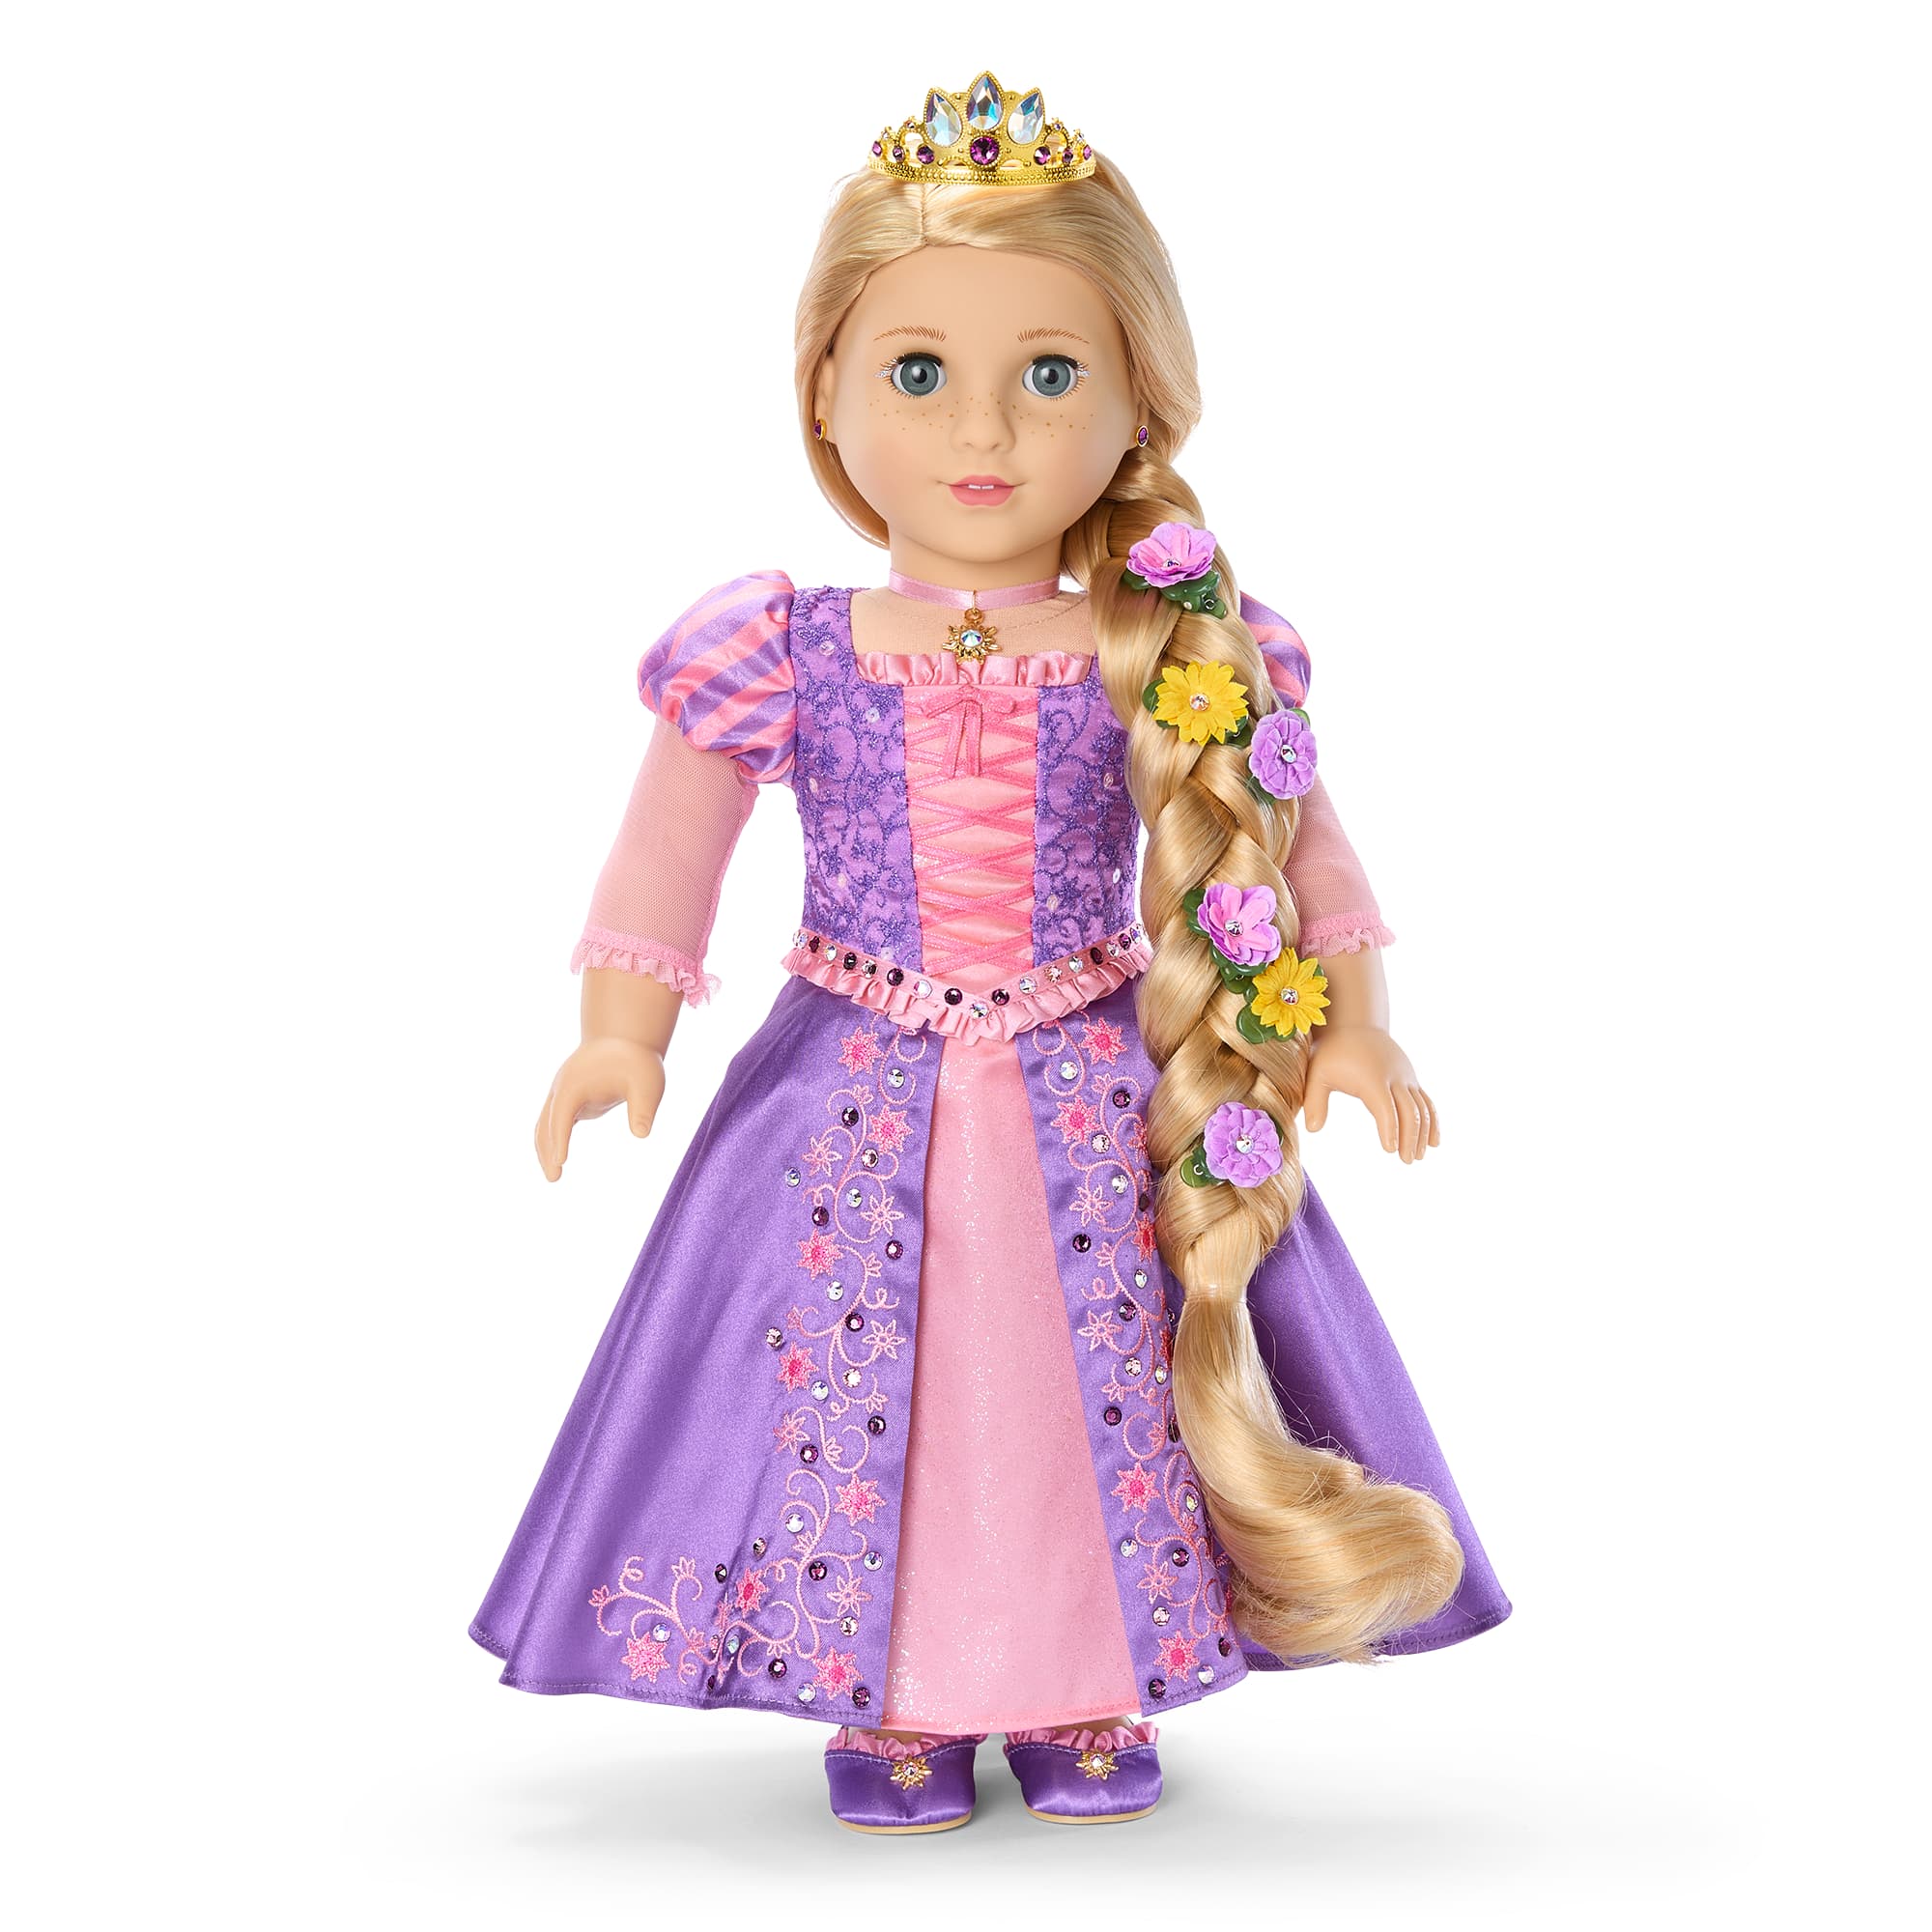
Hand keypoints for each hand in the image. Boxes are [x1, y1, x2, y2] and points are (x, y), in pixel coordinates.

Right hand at [533, 1036, 666, 1180]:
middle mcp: (562, 1089)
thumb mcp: (648, 1082)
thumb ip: (644, 1108)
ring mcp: (562, 1095)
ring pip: (544, 1125)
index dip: (560, 1137)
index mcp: (575, 1083)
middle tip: (554, 1178)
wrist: (624, 1040)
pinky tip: (556, 1161)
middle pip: (546, 1123)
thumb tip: (641, 1134)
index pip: (563, 1114)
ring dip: (545, 1149)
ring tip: (553, 1177)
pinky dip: (552, 1142)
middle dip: (548, 1151)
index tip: (560, 1161)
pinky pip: (553, 1124)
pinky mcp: (569, 1101)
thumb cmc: (637, 1062)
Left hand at [1302, 1025, 1438, 1163]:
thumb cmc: (1333, 1053)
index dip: (1389, 1128)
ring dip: (1424, 1132)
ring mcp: (1406, 1078)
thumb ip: (1315, 1100)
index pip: (1385, 1108)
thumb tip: (1311, 1129)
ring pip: (1422, 1107)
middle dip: (1410, 1137)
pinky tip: (1433, 1141)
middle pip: (1409, 1110)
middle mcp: (1394, 1078)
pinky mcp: (1411, 1080)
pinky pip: (1426, 1102)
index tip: (1390, 1149)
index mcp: (1372, 1079)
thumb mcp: (1318, 1073)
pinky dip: (1433, 1121)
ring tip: (1418, 1156)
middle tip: (1407, 1160)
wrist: (1355, 1025)